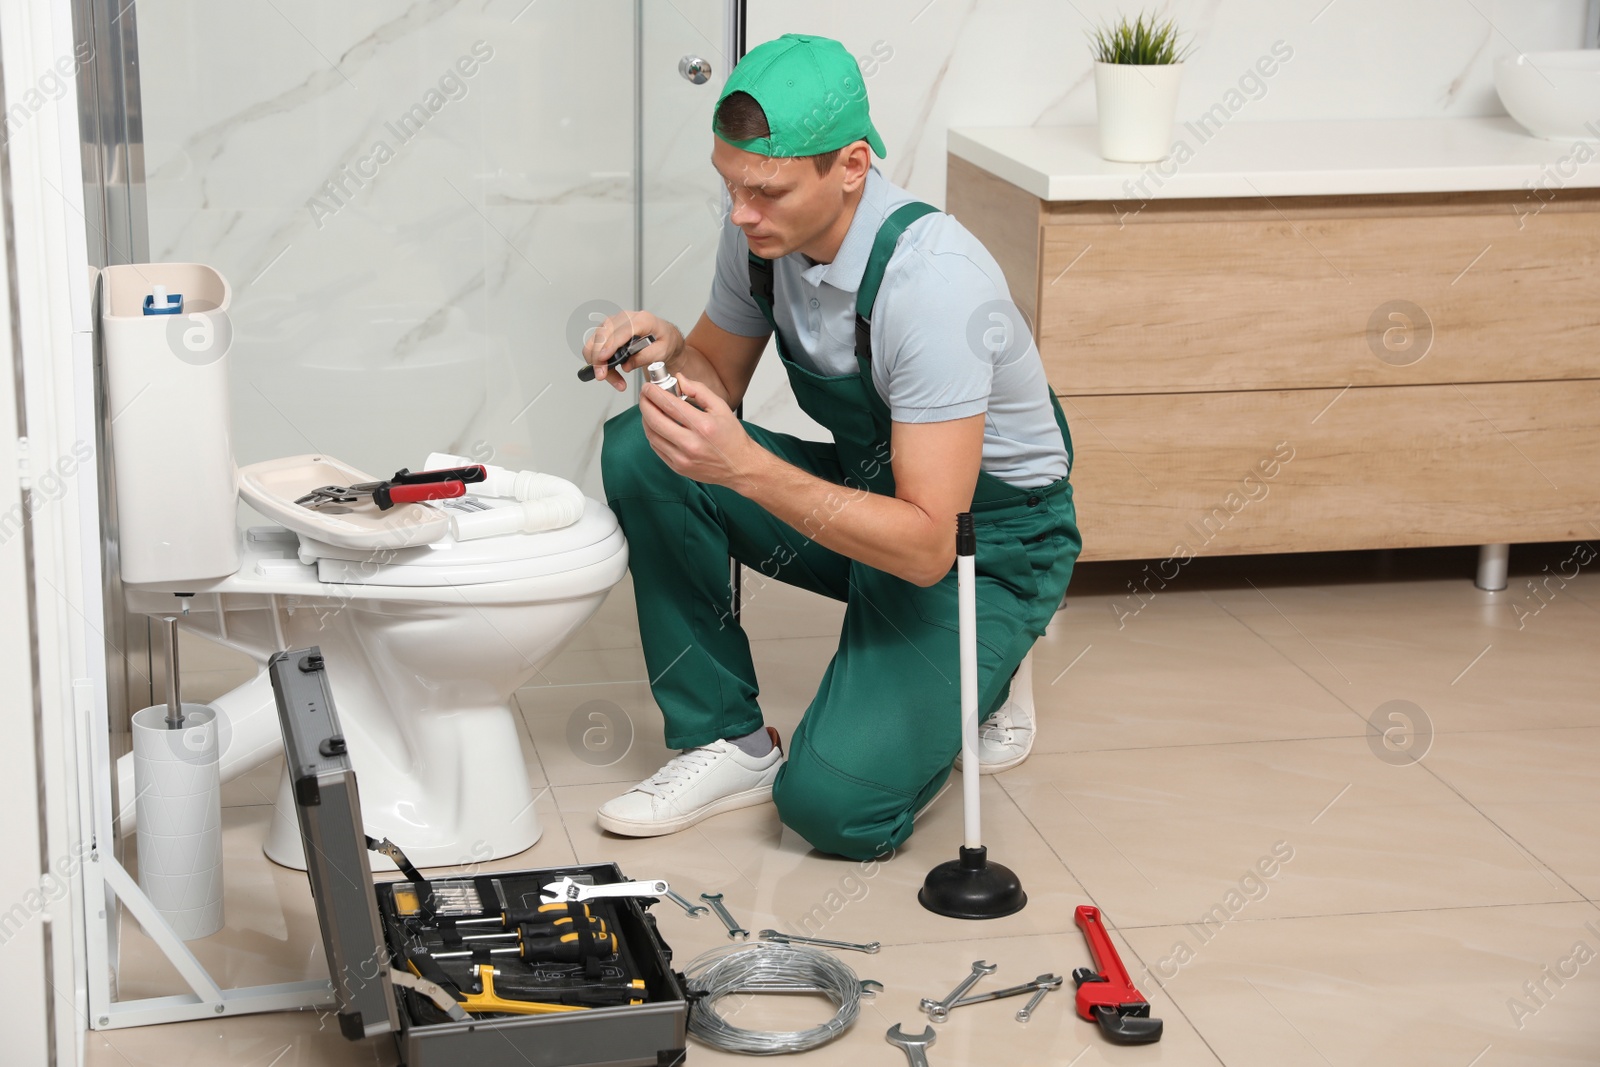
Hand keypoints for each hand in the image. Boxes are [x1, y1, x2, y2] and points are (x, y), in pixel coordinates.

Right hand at [582, 310, 682, 390]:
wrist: (665, 336)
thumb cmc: (665, 341)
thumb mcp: (662, 352)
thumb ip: (645, 357)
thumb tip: (626, 365)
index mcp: (643, 320)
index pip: (622, 331)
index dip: (610, 344)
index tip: (603, 358)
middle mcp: (626, 318)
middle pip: (604, 335)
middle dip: (598, 357)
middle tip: (602, 375)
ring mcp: (615, 322)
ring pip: (595, 340)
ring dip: (597, 361)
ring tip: (608, 377)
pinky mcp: (608, 330)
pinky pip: (595, 344)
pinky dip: (597, 359)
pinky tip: (607, 371)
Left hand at [638, 374, 764, 491]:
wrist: (739, 466)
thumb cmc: (732, 437)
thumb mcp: (721, 407)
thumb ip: (699, 390)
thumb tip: (679, 379)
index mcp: (703, 426)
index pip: (669, 405)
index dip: (653, 393)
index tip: (648, 387)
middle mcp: (691, 444)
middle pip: (655, 420)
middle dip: (645, 404)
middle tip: (645, 395)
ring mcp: (682, 458)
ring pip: (652, 435)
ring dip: (646, 419)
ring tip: (650, 409)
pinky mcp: (677, 467)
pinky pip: (656, 448)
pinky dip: (653, 433)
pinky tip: (657, 425)